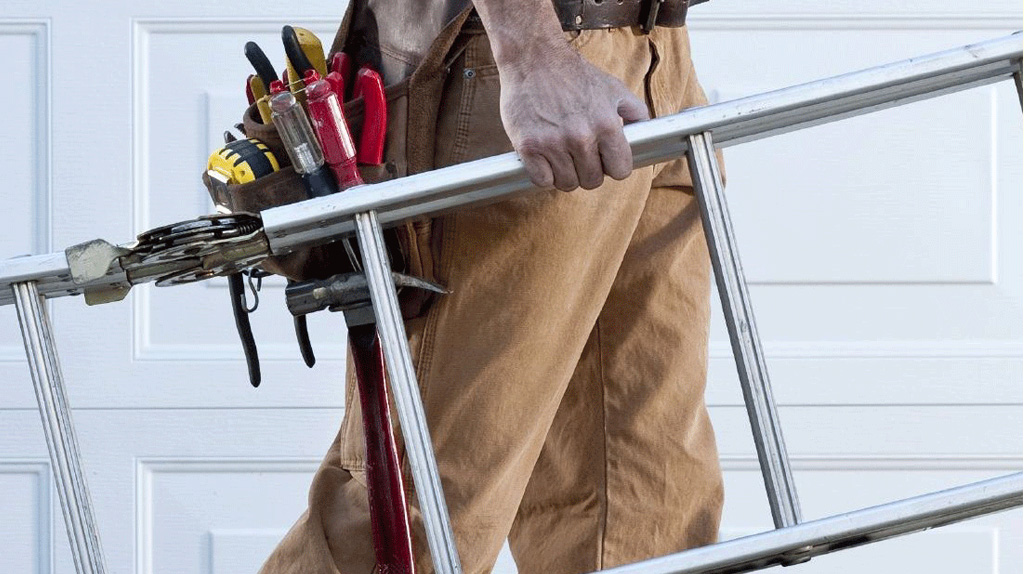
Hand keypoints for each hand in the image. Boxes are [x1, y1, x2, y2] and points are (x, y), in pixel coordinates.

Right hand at [498, 42, 649, 190]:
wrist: (533, 58)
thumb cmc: (574, 74)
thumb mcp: (614, 88)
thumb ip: (635, 112)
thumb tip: (646, 134)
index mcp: (606, 124)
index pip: (620, 171)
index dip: (613, 167)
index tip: (604, 160)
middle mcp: (580, 136)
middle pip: (592, 181)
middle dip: (588, 171)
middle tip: (579, 156)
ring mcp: (552, 143)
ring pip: (567, 184)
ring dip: (565, 174)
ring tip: (561, 156)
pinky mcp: (528, 146)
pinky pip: (542, 181)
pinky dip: (543, 174)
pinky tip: (544, 158)